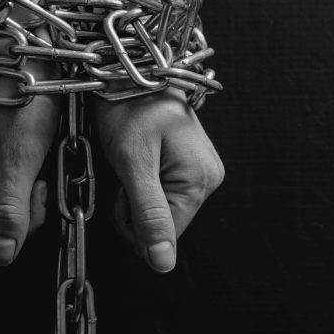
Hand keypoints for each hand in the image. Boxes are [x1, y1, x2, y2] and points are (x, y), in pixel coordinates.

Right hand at [0, 34, 59, 265]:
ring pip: (10, 193)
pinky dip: (34, 162)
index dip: (21, 220)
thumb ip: (11, 207)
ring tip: (43, 145)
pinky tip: (41, 140)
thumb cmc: (24, 91)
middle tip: (43, 161)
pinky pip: (14, 170)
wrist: (29, 43)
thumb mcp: (22, 154)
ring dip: (35, 178)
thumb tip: (1, 255)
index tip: (39, 186)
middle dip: (29, 197)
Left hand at [94, 88, 223, 272]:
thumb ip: (149, 214)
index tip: (124, 182)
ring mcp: (201, 170)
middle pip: (163, 224)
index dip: (134, 219)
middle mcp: (209, 177)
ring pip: (160, 210)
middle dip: (134, 206)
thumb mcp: (133, 162)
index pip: (164, 235)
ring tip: (131, 159)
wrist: (130, 70)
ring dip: (136, 194)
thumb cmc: (129, 105)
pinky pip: (161, 193)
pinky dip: (142, 182)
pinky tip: (139, 159)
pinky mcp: (189, 165)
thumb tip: (163, 262)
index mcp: (201, 179)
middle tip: (126, 168)